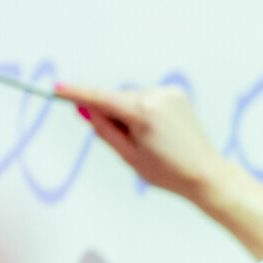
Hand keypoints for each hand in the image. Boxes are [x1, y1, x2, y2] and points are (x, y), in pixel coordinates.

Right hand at [56, 83, 226, 202]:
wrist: (206, 174)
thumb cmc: (166, 172)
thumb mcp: (128, 155)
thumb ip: (104, 130)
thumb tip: (84, 109)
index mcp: (142, 113)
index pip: (100, 99)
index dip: (76, 94)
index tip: (56, 88)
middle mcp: (155, 96)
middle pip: (116, 100)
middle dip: (111, 116)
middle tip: (125, 144)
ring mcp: (168, 93)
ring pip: (132, 100)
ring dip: (130, 115)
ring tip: (150, 143)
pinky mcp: (177, 94)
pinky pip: (148, 100)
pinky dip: (144, 112)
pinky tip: (159, 134)